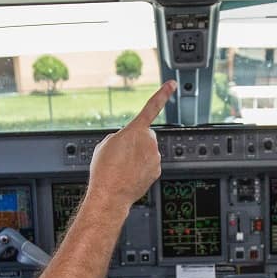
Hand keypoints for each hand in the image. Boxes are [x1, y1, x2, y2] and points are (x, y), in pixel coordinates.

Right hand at [87, 81, 175, 212]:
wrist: (110, 193)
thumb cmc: (104, 169)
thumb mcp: (105, 143)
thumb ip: (120, 136)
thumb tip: (128, 141)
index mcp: (136, 130)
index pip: (152, 107)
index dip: (163, 94)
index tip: (172, 84)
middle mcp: (149, 141)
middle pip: (146, 135)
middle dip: (137, 141)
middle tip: (122, 154)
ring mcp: (155, 156)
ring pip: (148, 151)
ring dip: (138, 156)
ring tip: (123, 167)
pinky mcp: (157, 170)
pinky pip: (149, 164)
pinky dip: (141, 167)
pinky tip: (129, 174)